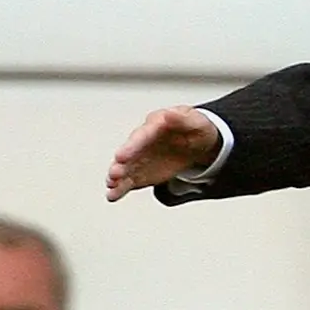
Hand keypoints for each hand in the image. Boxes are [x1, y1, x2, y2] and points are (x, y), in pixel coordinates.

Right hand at [108, 107, 222, 200]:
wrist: (198, 144)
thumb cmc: (195, 129)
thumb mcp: (195, 121)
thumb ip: (182, 119)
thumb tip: (169, 114)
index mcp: (155, 125)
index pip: (142, 135)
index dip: (132, 147)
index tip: (121, 156)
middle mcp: (143, 141)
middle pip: (129, 152)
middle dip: (121, 163)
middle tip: (114, 173)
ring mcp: (140, 157)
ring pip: (126, 167)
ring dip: (117, 177)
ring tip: (111, 185)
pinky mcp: (142, 172)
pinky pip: (130, 180)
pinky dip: (121, 188)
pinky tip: (112, 195)